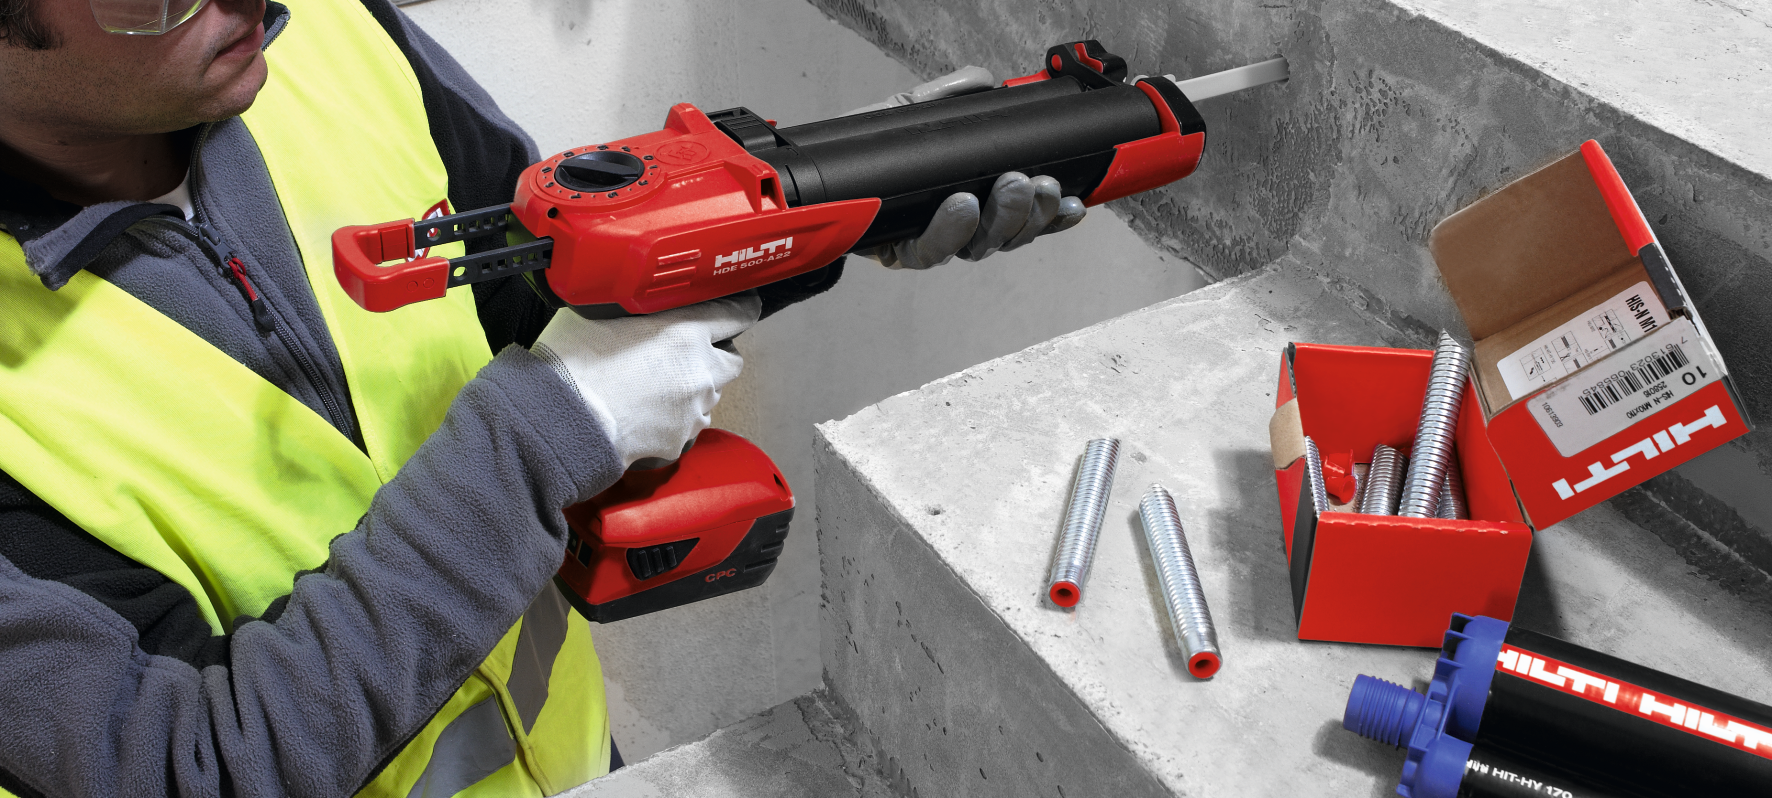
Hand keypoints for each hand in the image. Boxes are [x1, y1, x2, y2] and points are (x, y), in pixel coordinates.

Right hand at [531, 294, 761, 468]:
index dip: (740, 310)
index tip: (744, 309)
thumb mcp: (598, 316)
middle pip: (731, 361)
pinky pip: (688, 426)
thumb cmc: (571, 366)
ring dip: (694, 390)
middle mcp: (698, 372)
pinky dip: (675, 420)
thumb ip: (629, 311)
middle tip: (688, 354)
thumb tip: (626, 305)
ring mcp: (692, 409)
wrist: (562, 420)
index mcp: (683, 332)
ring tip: (658, 389)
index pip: (734, 314)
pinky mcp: (680, 439)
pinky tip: (647, 415)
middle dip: (715, 356)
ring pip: (710, 396)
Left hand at [846, 68, 1086, 269]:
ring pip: (978, 248)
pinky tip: (962, 204)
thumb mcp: (912, 116)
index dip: (1054, 218)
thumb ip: (951, 98)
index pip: (1024, 220)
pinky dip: (949, 228)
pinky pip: (929, 250)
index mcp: (972, 204)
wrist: (815, 175)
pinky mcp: (896, 251)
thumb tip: (986, 81)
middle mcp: (955, 231)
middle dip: (1031, 212)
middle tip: (1039, 185)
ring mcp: (928, 244)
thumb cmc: (867, 153)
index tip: (1078, 203)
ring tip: (1010, 187)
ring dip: (1002, 219)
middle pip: (1008, 238)